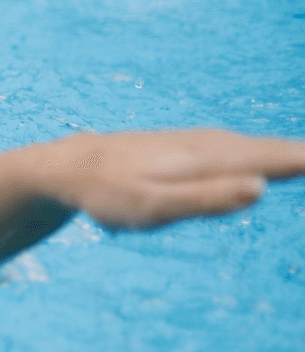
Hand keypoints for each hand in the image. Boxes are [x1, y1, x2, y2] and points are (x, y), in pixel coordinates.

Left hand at [27, 129, 304, 228]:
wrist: (69, 166)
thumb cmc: (109, 193)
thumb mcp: (151, 207)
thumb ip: (204, 199)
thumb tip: (260, 186)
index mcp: (213, 158)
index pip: (280, 159)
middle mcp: (216, 145)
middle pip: (281, 152)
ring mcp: (208, 144)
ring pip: (267, 149)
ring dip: (299, 156)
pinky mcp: (200, 150)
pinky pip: (251, 151)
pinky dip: (278, 154)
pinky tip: (287, 161)